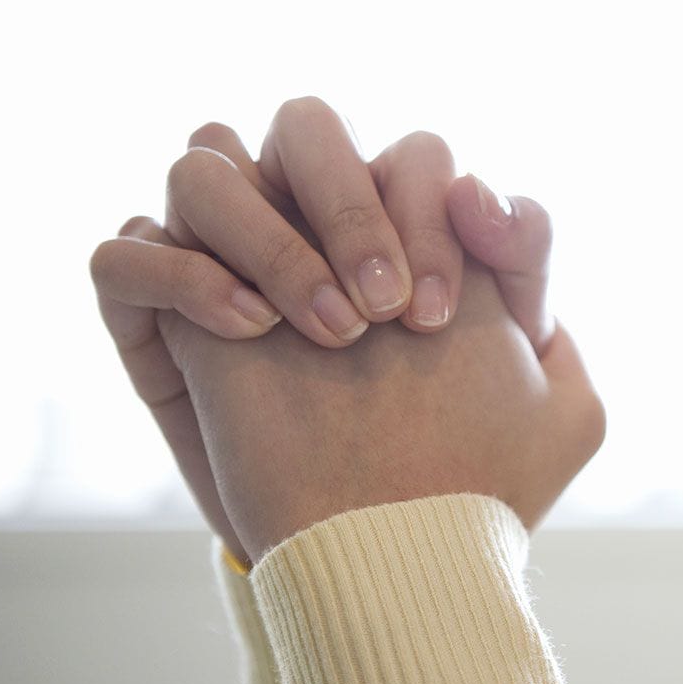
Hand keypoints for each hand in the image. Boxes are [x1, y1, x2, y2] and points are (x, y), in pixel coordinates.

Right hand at [91, 97, 560, 561]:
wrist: (391, 559)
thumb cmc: (475, 476)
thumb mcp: (557, 401)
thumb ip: (533, 277)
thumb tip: (480, 190)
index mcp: (406, 231)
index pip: (414, 156)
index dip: (434, 212)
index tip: (444, 315)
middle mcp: (317, 232)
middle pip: (305, 124)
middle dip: (350, 202)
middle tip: (387, 313)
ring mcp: (233, 265)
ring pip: (204, 165)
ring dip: (270, 235)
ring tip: (331, 333)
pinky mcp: (159, 322)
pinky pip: (125, 254)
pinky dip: (182, 274)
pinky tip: (252, 334)